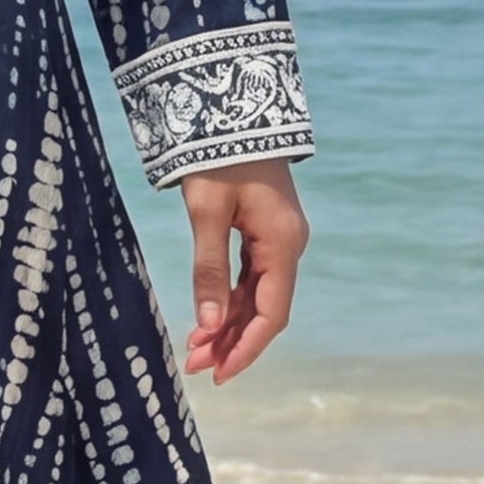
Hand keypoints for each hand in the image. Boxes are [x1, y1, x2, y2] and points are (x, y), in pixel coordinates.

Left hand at [180, 157, 306, 386]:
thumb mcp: (206, 213)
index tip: (221, 374)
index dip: (247, 347)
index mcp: (282, 243)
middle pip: (264, 309)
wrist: (233, 109)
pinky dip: (229, 299)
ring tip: (195, 351)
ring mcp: (278, 238)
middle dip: (231, 341)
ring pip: (256, 295)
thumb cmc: (217, 158)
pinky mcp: (264, 230)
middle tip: (196, 367)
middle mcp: (288, 245)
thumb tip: (208, 324)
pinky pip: (251, 277)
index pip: (271, 313)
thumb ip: (208, 269)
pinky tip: (208, 318)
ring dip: (228, 324)